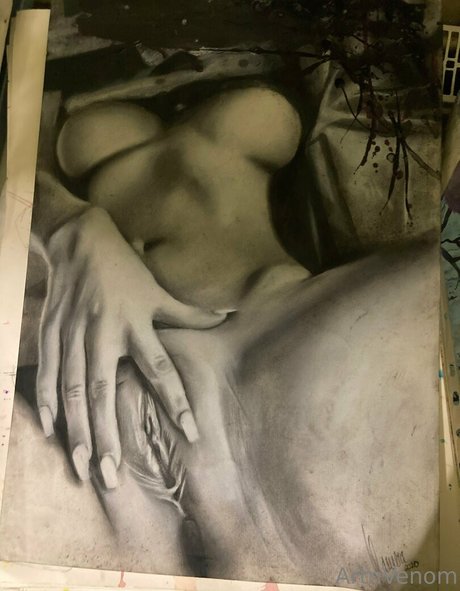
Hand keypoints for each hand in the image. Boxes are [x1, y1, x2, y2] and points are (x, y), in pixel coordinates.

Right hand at [36, 206, 224, 487]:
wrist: (79, 242)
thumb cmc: (125, 270)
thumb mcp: (158, 290)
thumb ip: (190, 312)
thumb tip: (228, 316)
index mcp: (135, 324)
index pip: (160, 370)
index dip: (177, 401)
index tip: (191, 433)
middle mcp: (104, 334)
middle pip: (106, 393)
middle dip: (107, 436)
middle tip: (112, 477)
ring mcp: (74, 336)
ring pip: (74, 391)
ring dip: (77, 431)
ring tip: (82, 467)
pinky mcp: (52, 334)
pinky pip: (49, 374)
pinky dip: (50, 404)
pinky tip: (53, 433)